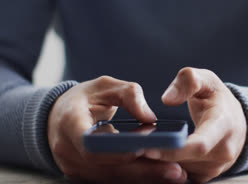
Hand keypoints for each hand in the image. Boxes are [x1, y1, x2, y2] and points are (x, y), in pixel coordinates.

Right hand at [47, 76, 187, 182]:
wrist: (58, 116)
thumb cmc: (85, 98)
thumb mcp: (106, 86)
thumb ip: (129, 94)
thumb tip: (150, 117)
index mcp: (70, 122)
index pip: (90, 142)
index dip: (116, 149)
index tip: (144, 149)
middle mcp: (68, 149)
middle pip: (107, 166)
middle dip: (142, 169)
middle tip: (175, 169)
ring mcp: (74, 166)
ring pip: (111, 177)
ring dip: (144, 178)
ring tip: (175, 175)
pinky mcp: (84, 175)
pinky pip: (112, 179)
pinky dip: (137, 178)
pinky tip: (160, 176)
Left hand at [145, 67, 246, 182]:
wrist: (236, 119)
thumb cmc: (217, 98)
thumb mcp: (206, 79)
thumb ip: (187, 81)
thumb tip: (167, 100)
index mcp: (223, 124)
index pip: (199, 144)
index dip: (172, 148)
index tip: (146, 147)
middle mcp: (224, 149)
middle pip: (187, 161)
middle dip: (159, 157)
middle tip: (133, 149)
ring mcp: (218, 166)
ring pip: (184, 170)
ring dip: (162, 164)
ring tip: (143, 149)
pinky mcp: (209, 174)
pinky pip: (185, 176)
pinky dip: (168, 168)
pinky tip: (156, 156)